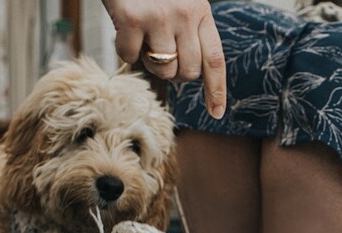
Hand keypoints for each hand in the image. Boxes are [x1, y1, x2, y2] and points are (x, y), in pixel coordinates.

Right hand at [101, 0, 225, 118]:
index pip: (215, 60)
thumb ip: (188, 32)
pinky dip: (124, 49)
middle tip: (159, 54)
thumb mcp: (181, 3)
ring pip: (162, 69)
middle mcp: (184, 15)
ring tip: (143, 38)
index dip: (216, 90)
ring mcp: (159, 17)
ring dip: (149, 63)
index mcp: (201, 12)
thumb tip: (185, 73)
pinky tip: (124, 28)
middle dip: (174, 73)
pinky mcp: (132, 19)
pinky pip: (130, 57)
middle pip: (188, 72)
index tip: (216, 114)